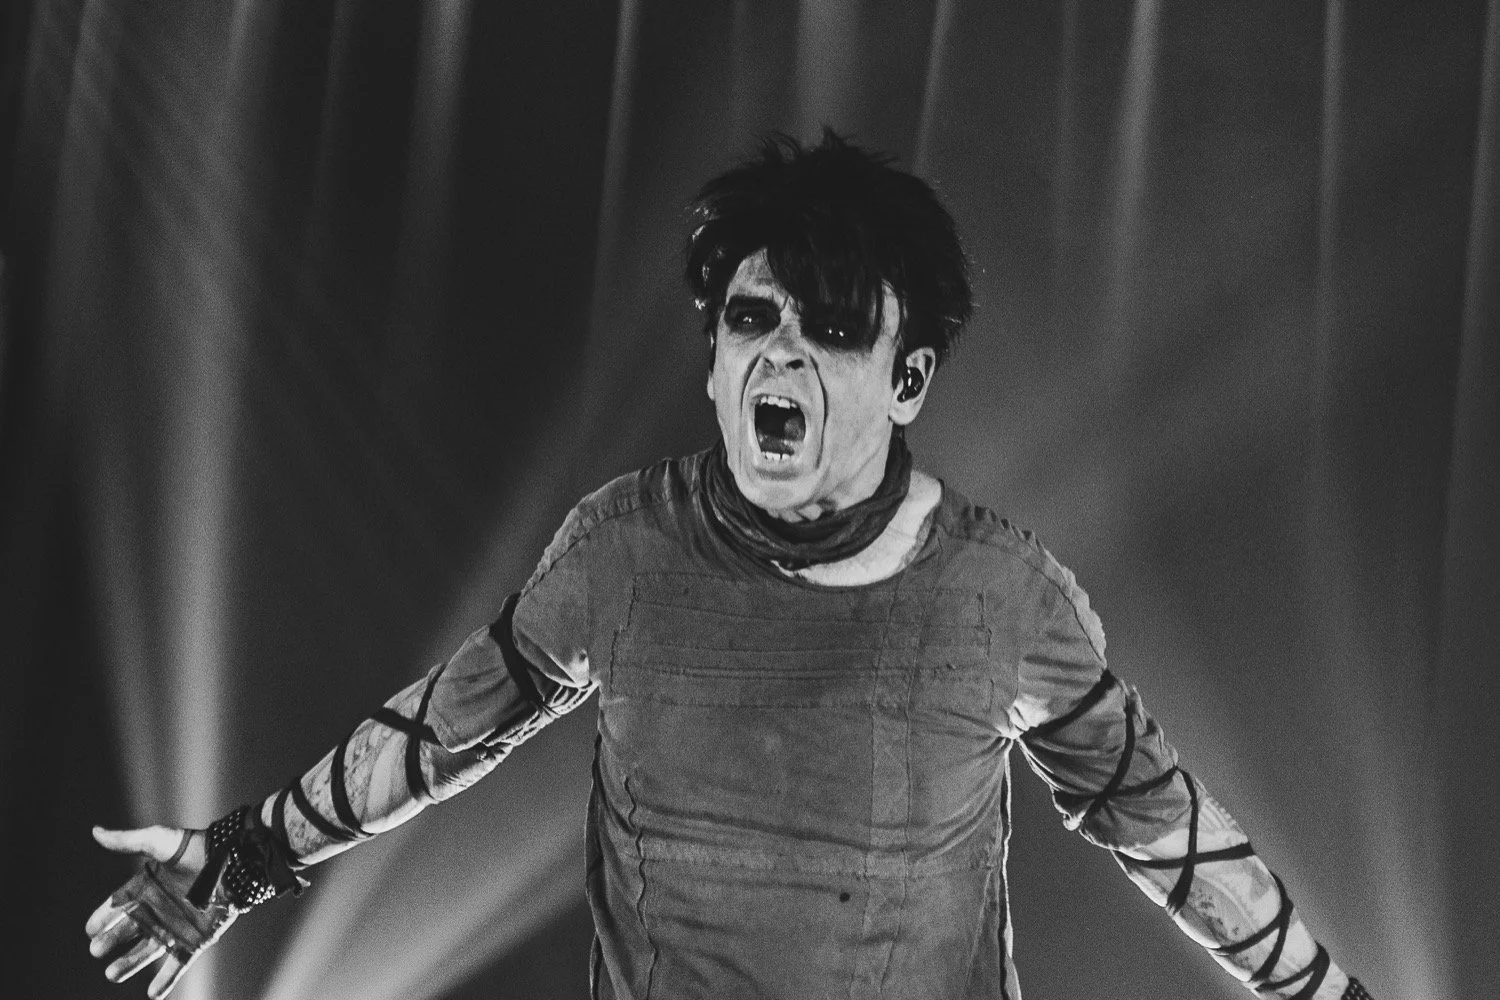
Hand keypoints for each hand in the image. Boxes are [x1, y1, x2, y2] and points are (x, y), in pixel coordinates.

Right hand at [86, 824, 232, 998]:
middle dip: (112, 941)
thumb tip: (95, 832)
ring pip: (148, 950)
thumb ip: (127, 840)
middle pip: (129, 930)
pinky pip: (178, 962)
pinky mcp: (195, 939)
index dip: (103, 917)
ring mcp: (176, 926)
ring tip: (113, 974)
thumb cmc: (196, 848)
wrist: (234, 861)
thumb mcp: (158, 840)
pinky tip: (153, 993)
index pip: (118, 905)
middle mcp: (158, 910)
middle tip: (97, 950)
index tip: (90, 928)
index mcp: (147, 888)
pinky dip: (166, 979)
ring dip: (131, 963)